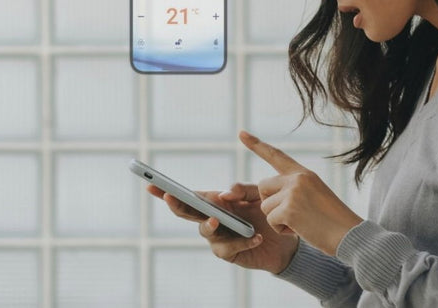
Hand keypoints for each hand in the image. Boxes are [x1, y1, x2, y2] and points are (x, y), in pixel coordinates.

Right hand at [147, 183, 297, 273]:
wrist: (285, 236)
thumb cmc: (266, 211)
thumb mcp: (257, 194)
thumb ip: (242, 189)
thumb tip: (224, 193)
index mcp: (215, 202)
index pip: (189, 195)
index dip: (168, 191)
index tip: (152, 185)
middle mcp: (212, 219)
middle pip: (188, 213)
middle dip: (176, 204)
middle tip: (170, 196)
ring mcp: (218, 237)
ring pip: (205, 232)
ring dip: (209, 225)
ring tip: (218, 219)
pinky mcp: (230, 253)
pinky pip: (230, 247)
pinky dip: (243, 241)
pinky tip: (256, 236)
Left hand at [239, 130, 363, 255]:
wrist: (349, 234)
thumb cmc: (333, 220)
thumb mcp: (315, 194)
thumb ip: (295, 188)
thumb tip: (268, 191)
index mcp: (304, 172)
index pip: (276, 155)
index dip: (256, 145)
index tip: (241, 134)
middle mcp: (297, 177)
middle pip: (263, 187)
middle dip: (270, 203)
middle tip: (293, 215)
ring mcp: (293, 191)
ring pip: (265, 206)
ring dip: (278, 219)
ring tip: (302, 223)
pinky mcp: (289, 208)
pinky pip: (271, 221)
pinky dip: (282, 230)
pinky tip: (300, 230)